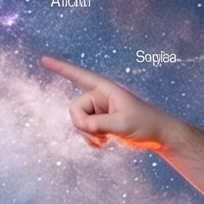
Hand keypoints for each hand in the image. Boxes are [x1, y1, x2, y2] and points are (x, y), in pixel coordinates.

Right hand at [41, 57, 174, 151]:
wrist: (159, 135)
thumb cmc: (146, 123)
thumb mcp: (123, 123)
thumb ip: (100, 124)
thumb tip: (82, 126)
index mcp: (105, 89)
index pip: (79, 76)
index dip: (60, 68)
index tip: (43, 59)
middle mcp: (99, 98)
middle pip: (74, 109)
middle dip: (83, 125)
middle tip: (101, 134)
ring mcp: (98, 111)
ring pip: (78, 123)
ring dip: (88, 136)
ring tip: (106, 140)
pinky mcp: (100, 124)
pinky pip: (84, 132)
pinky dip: (91, 141)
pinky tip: (104, 144)